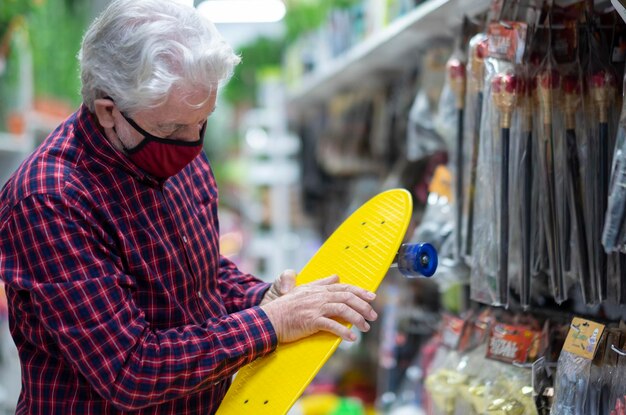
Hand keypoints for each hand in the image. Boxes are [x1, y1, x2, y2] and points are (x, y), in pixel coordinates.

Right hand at [260, 275, 377, 342]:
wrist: (270, 318)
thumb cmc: (285, 306)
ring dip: (358, 319)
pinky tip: (352, 338)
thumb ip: (320, 283)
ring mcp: (316, 308)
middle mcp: (320, 297)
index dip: (360, 291)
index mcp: (319, 290)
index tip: (372, 296)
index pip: (344, 288)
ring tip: (366, 328)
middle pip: (347, 298)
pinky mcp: (312, 321)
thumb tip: (336, 277)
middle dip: (363, 306)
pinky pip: (332, 325)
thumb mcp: (303, 289)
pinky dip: (344, 332)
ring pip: (343, 310)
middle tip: (373, 316)